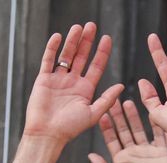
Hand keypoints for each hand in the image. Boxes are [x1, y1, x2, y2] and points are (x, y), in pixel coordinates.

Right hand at [24, 22, 121, 144]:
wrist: (48, 134)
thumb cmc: (70, 128)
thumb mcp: (93, 114)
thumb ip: (107, 99)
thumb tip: (122, 85)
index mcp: (86, 90)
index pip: (96, 66)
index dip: (101, 52)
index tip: (107, 38)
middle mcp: (73, 82)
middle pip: (81, 57)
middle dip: (87, 42)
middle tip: (92, 26)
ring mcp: (58, 79)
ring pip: (66, 55)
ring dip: (72, 41)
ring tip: (78, 27)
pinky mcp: (43, 79)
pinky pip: (48, 60)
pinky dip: (52, 48)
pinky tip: (58, 37)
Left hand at [88, 100, 166, 162]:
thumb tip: (89, 155)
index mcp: (121, 158)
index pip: (112, 139)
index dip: (106, 126)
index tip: (102, 113)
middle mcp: (133, 153)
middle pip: (124, 130)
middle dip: (118, 116)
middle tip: (113, 101)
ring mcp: (147, 151)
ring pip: (138, 129)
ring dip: (133, 117)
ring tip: (128, 102)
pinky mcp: (161, 151)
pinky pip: (158, 134)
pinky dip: (155, 123)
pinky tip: (150, 112)